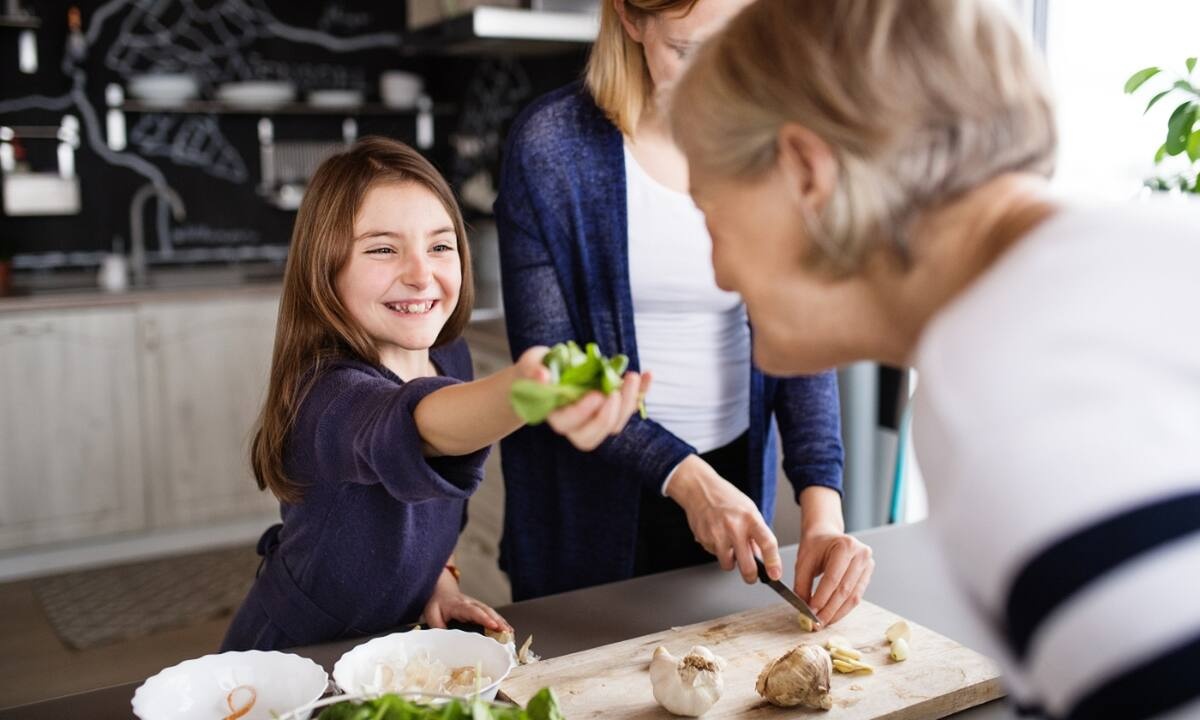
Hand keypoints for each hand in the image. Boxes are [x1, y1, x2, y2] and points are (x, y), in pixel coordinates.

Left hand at [421, 568, 510, 632]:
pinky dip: (500, 622)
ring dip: (501, 622)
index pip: (473, 611)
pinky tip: (507, 631)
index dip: (484, 618)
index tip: (493, 625)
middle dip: (498, 621)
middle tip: (506, 632)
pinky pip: (492, 615)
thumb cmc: (437, 603)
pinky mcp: (480, 609)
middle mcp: (470, 603)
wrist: (441, 590)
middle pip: (486, 611)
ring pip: (491, 612)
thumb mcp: (432, 615)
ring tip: (510, 634)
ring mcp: (477, 605)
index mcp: (458, 605)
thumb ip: (439, 628)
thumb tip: (446, 641)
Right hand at [514, 346, 652, 450]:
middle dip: (608, 417)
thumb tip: (542, 376)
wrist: (548, 368)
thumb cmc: (535, 368)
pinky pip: (630, 406)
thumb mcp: (530, 365)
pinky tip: (649, 375)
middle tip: (616, 392)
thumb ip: (533, 371)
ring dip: (629, 403)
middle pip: (592, 436)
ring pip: (614, 425)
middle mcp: (575, 424)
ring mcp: (595, 417)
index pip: (568, 424)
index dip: (583, 413)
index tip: (596, 395)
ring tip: (632, 377)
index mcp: (554, 416)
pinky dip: (642, 392)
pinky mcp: (611, 406)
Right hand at [666, 455, 782, 583]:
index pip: (767, 543)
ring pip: (728, 564)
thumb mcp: (749, 510)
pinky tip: (716, 536)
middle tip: (752, 576)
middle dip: (751, 577)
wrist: (698, 489)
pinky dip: (717, 550)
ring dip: (730, 561)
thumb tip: (761, 557)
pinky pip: (714, 555)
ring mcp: (717, 534)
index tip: (775, 574)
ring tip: (729, 546)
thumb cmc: (726, 498)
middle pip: (747, 565)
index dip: (773, 562)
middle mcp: (734, 527)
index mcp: (750, 518)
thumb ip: (756, 534)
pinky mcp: (704, 539)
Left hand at [793, 528, 873, 625]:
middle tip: (816, 623)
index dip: (821, 598)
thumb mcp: (803, 562)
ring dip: (837, 613)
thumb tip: (804, 609)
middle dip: (829, 610)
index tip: (810, 613)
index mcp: (845, 545)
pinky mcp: (868, 574)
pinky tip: (832, 616)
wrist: (826, 534)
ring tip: (823, 622)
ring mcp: (868, 564)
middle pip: (845, 590)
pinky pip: (856, 596)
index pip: (833, 578)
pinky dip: (843, 609)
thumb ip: (802, 585)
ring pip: (853, 597)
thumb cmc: (815, 546)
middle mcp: (861, 554)